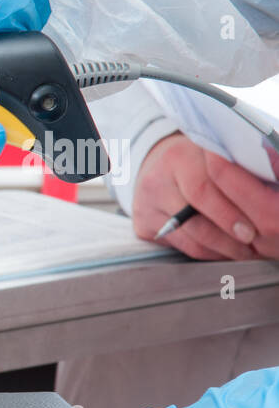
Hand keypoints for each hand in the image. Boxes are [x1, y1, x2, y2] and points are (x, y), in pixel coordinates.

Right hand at [132, 132, 278, 259]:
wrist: (158, 166)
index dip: (230, 213)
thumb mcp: (215, 154)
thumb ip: (238, 167)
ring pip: (188, 237)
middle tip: (253, 246)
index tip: (254, 230)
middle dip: (228, 237)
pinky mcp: (142, 225)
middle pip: (193, 218)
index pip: (203, 190)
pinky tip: (224, 252)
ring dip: (220, 249)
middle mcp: (155, 181)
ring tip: (245, 252)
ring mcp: (145, 205)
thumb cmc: (199, 161)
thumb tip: (271, 185)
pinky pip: (180, 247)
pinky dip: (206, 253)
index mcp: (177, 157)